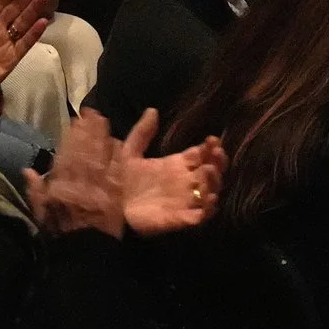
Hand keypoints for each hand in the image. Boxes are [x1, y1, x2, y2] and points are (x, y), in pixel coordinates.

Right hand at [25, 108, 127, 238]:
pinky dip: (118, 157)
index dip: (72, 136)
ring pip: (101, 157)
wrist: (83, 254)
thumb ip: (35, 191)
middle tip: (93, 112)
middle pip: (85, 150)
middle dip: (89, 130)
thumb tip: (27, 170)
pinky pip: (117, 172)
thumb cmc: (60, 234)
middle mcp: (80, 182)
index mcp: (60, 185)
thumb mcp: (41, 213)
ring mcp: (100, 188)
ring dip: (103, 137)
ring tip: (105, 120)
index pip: (66, 155)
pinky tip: (119, 144)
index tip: (75, 121)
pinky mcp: (116, 196)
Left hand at [116, 110, 223, 237]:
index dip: (210, 148)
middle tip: (216, 154)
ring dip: (215, 181)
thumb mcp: (129, 152)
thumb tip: (152, 109)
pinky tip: (209, 198)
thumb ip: (141, 132)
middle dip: (218, 162)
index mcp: (175, 165)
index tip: (212, 140)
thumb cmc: (120, 181)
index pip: (200, 155)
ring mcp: (184, 201)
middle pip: (211, 171)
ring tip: (210, 171)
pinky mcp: (181, 218)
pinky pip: (202, 215)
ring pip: (210, 191)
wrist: (110, 208)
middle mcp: (184, 182)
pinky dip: (209, 208)